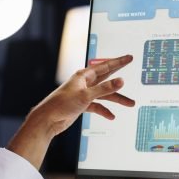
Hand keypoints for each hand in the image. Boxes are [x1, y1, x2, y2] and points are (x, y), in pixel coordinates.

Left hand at [7, 55, 134, 168]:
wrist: (48, 120)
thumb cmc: (61, 104)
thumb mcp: (86, 96)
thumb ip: (104, 88)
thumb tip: (120, 81)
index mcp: (84, 76)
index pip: (105, 66)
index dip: (118, 62)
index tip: (128, 58)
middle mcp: (85, 83)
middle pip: (106, 78)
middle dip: (119, 76)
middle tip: (130, 67)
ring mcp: (84, 94)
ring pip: (104, 95)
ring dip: (116, 99)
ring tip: (129, 103)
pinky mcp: (82, 105)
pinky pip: (97, 106)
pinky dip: (104, 110)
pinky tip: (111, 116)